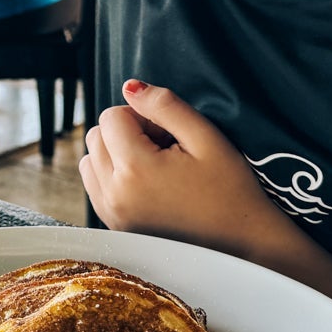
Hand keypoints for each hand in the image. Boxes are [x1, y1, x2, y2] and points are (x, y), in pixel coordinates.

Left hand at [81, 79, 290, 256]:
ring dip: (115, 154)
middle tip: (164, 148)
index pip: (111, 116)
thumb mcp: (206, 137)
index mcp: (135, 170)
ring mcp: (111, 215)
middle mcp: (114, 195)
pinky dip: (113, 177)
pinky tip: (148, 184)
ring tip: (155, 166)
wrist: (242, 244)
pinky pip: (94, 186)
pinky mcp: (114, 227)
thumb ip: (165, 105)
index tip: (169, 134)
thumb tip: (129, 86)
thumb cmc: (230, 189)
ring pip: (89, 160)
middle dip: (126, 132)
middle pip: (96, 136)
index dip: (141, 116)